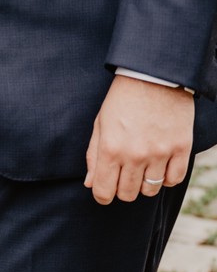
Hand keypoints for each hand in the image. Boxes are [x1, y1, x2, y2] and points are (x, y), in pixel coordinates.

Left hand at [85, 75, 193, 204]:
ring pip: (150, 190)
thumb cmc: (122, 100)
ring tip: (143, 168)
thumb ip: (94, 156)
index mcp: (110, 149)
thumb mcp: (101, 124)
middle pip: (127, 194)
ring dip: (144, 184)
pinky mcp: (181, 147)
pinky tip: (161, 166)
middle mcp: (134, 155)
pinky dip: (166, 178)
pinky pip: (174, 179)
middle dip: (122, 189)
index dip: (102, 195)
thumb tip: (90, 184)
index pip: (103, 192)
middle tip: (124, 175)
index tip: (105, 190)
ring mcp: (159, 152)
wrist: (154, 76)